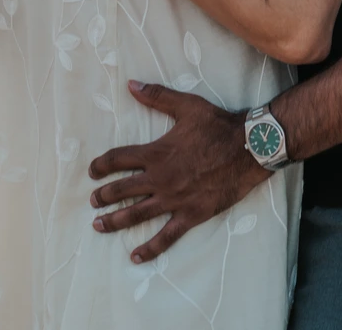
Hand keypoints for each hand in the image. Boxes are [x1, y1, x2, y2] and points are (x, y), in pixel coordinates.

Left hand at [86, 80, 270, 262]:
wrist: (248, 149)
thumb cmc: (218, 126)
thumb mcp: (186, 106)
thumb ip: (157, 96)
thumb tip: (131, 85)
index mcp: (156, 152)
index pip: (118, 159)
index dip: (101, 166)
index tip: (92, 172)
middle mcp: (160, 178)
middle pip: (122, 189)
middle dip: (103, 196)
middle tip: (93, 201)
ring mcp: (174, 199)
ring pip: (137, 214)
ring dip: (115, 221)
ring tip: (99, 225)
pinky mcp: (190, 215)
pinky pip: (166, 236)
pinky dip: (150, 248)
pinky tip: (135, 256)